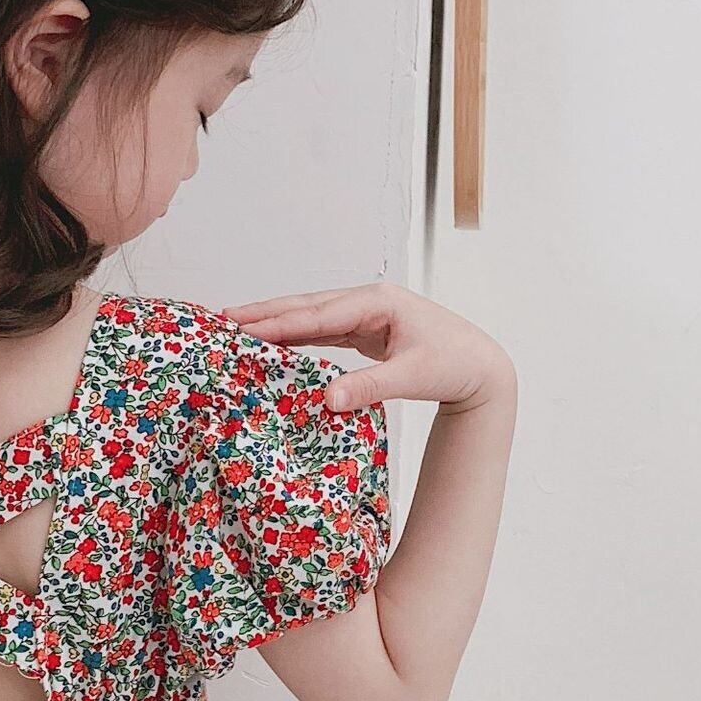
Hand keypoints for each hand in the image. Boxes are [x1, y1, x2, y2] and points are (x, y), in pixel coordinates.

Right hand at [219, 281, 513, 414]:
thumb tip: (328, 400)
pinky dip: (295, 335)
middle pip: (306, 306)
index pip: (317, 313)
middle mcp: (368, 300)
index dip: (278, 322)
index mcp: (378, 302)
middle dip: (264, 313)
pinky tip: (271, 342)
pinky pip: (322, 330)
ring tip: (235, 326)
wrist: (480, 367)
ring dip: (275, 322)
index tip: (241, 328)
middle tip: (220, 318)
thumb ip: (370, 387)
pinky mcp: (365, 330)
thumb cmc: (452, 365)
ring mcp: (366, 313)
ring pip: (311, 316)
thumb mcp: (412, 377)